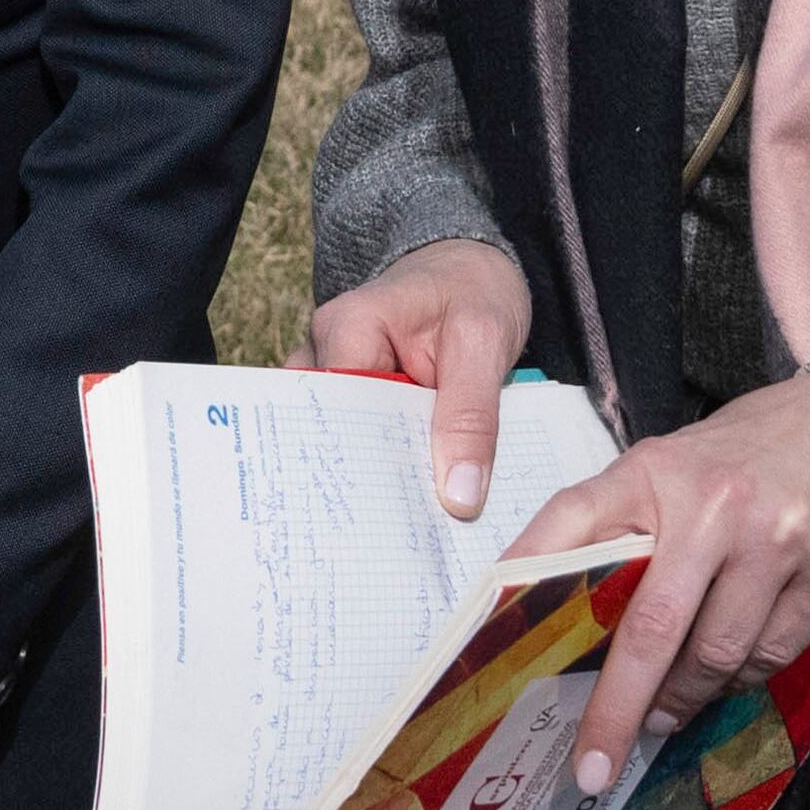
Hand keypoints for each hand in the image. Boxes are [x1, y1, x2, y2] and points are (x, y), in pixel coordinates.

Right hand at [301, 238, 531, 519]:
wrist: (474, 267)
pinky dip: (388, 465)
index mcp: (347, 328)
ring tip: (411, 531)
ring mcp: (334, 375)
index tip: (397, 521)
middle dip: (367, 483)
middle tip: (406, 541)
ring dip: (379, 478)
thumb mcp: (485, 341)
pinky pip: (363, 437)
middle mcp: (325, 351)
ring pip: (346, 442)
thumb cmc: (474, 288)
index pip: (339, 413)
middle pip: (333, 434)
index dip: (364, 468)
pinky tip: (414, 502)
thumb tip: (459, 497)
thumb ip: (471, 415)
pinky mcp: (354, 394)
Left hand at [507, 370, 809, 799]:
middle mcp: (716, 504)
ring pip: (716, 657)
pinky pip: (771, 656)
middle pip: (652, 628)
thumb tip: (548, 608)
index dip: (530, 584)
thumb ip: (615, 525)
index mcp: (653, 472)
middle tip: (592, 764)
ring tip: (664, 711)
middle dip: (615, 709)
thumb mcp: (665, 469)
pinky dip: (739, 680)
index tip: (501, 655)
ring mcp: (777, 540)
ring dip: (683, 699)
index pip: (573, 524)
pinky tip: (725, 676)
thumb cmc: (739, 458)